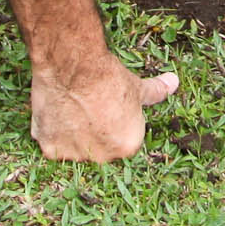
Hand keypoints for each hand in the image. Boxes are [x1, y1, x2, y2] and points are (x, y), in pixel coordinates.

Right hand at [30, 54, 179, 162]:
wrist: (73, 67)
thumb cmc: (107, 76)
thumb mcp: (137, 86)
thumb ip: (155, 92)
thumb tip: (174, 83)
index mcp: (128, 147)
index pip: (122, 140)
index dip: (115, 122)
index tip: (107, 107)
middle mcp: (103, 158)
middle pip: (98, 148)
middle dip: (94, 132)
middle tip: (89, 106)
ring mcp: (75, 156)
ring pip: (74, 148)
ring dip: (72, 134)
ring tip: (72, 106)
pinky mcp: (50, 149)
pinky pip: (52, 144)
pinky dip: (51, 132)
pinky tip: (57, 111)